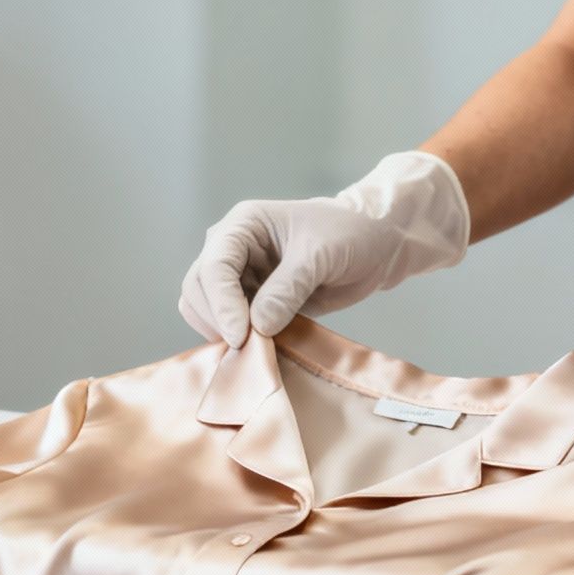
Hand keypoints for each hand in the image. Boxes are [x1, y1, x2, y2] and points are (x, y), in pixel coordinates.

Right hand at [179, 152, 469, 345]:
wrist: (376, 246)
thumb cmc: (350, 235)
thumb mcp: (320, 256)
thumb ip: (287, 290)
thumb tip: (256, 327)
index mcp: (243, 226)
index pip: (214, 267)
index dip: (221, 304)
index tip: (241, 335)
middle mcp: (232, 249)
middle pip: (198, 289)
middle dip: (218, 320)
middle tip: (249, 347)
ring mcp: (239, 277)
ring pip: (204, 309)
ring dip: (222, 332)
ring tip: (255, 348)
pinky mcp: (252, 302)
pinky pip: (228, 324)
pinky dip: (236, 340)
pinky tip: (259, 349)